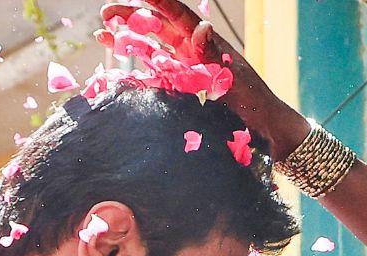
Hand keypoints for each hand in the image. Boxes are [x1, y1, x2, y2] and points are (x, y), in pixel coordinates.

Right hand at [97, 1, 310, 155]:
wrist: (263, 131)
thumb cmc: (254, 102)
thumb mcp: (233, 76)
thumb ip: (213, 54)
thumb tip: (201, 26)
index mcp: (206, 42)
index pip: (176, 15)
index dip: (156, 1)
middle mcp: (192, 52)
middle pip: (157, 28)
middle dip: (132, 17)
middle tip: (106, 13)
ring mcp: (185, 72)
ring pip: (151, 50)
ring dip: (127, 42)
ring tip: (102, 35)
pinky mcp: (181, 92)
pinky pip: (153, 79)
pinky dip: (134, 74)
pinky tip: (115, 71)